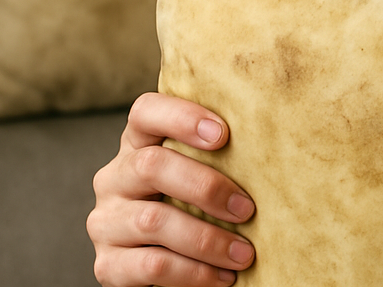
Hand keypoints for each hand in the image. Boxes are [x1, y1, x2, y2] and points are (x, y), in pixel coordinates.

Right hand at [87, 92, 256, 286]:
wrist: (161, 259)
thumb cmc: (195, 202)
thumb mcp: (201, 170)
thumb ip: (218, 154)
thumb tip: (276, 143)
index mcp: (138, 144)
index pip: (145, 112)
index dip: (181, 117)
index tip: (223, 134)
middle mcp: (115, 178)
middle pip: (151, 165)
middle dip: (206, 187)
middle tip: (247, 209)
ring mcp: (106, 221)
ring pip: (153, 221)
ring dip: (207, 239)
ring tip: (244, 253)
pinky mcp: (108, 264)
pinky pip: (151, 266)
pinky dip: (193, 273)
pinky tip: (222, 276)